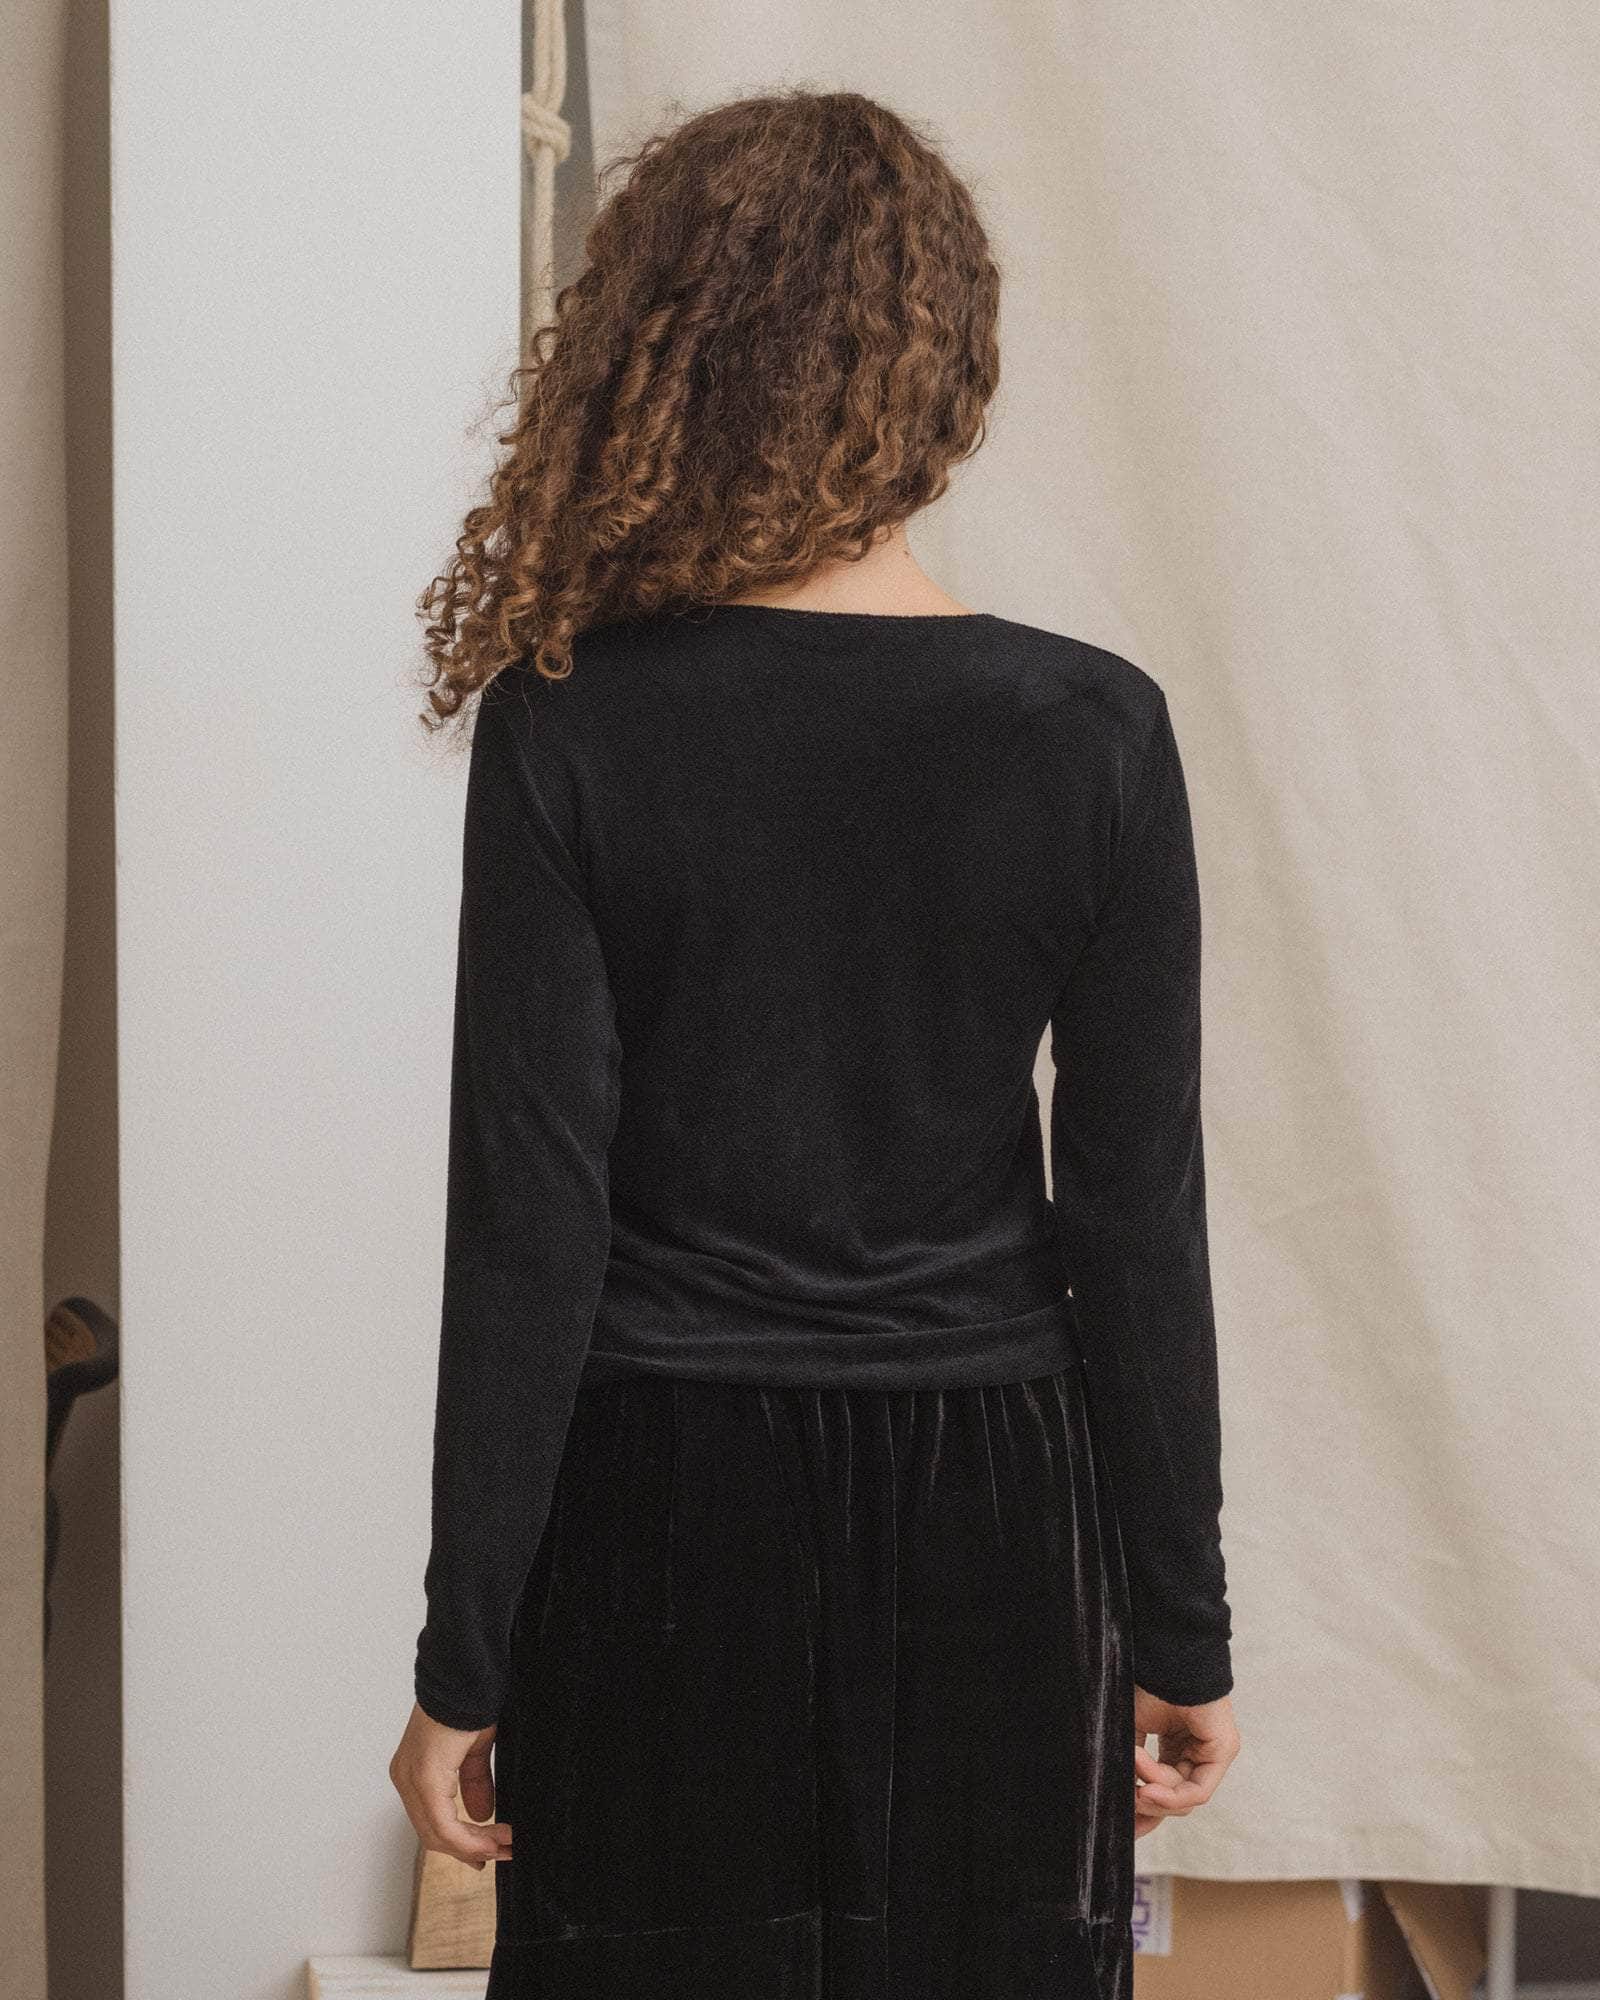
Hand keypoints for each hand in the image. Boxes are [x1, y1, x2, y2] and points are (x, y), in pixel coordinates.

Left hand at [389, 1701, 512, 1869]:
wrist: (467, 1674)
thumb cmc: (471, 1701)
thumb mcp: (474, 1750)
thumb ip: (474, 1782)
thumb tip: (482, 1815)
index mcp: (414, 1770)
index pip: (432, 1821)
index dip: (461, 1841)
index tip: (489, 1851)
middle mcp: (406, 1777)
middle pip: (433, 1834)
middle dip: (470, 1848)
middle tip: (502, 1852)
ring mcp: (412, 1779)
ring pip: (437, 1834)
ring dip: (474, 1846)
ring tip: (505, 1845)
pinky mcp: (426, 1778)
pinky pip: (444, 1824)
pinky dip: (471, 1838)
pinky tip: (494, 1838)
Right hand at [1132, 1686, 1239, 1839]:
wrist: (1163, 1658)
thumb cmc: (1146, 1685)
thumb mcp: (1130, 1733)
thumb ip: (1131, 1768)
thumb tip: (1119, 1802)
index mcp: (1175, 1747)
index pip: (1164, 1790)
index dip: (1143, 1810)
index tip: (1120, 1825)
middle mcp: (1195, 1753)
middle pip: (1174, 1799)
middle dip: (1147, 1808)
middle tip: (1122, 1809)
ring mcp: (1211, 1753)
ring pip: (1182, 1797)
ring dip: (1152, 1792)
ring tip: (1132, 1775)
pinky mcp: (1222, 1750)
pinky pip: (1197, 1790)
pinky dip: (1170, 1794)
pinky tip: (1147, 1787)